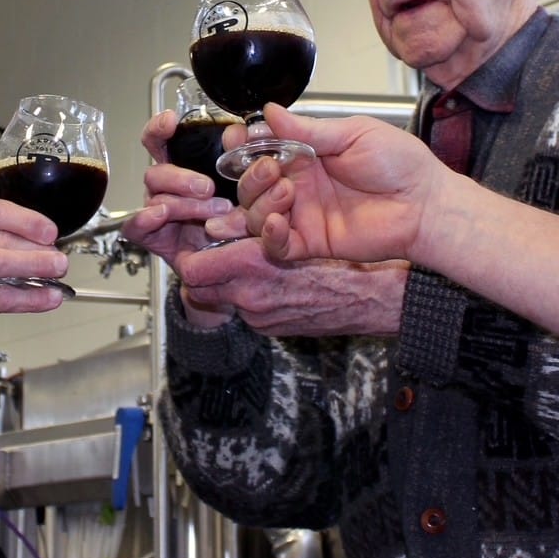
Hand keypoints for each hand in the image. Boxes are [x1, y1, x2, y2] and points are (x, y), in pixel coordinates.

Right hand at [121, 110, 236, 268]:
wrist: (251, 259)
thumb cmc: (250, 219)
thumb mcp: (255, 184)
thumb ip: (246, 158)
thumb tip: (239, 132)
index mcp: (186, 168)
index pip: (161, 142)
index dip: (160, 129)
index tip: (171, 121)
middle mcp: (169, 189)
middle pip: (156, 172)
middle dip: (180, 178)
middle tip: (208, 187)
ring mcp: (160, 213)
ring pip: (155, 199)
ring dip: (184, 204)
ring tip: (213, 210)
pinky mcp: (156, 238)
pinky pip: (136, 227)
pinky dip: (144, 219)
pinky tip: (160, 214)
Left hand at [176, 237, 407, 336]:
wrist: (369, 299)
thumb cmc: (337, 260)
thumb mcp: (292, 233)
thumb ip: (252, 231)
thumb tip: (216, 228)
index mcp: (252, 265)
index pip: (193, 269)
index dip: (190, 257)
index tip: (194, 244)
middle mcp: (250, 296)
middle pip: (198, 288)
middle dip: (199, 271)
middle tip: (208, 254)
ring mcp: (258, 317)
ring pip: (221, 299)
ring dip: (223, 283)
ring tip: (239, 265)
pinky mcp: (269, 329)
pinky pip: (243, 312)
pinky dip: (246, 296)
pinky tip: (264, 281)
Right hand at [239, 105, 450, 264]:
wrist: (425, 204)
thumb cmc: (400, 165)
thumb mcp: (354, 133)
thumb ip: (308, 129)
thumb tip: (270, 112)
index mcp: (306, 153)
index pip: (260, 148)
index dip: (243, 143)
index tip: (237, 137)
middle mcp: (299, 183)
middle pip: (250, 182)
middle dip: (250, 174)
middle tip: (270, 167)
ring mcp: (303, 214)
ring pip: (256, 213)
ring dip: (260, 201)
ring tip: (284, 191)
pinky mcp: (311, 242)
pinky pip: (277, 245)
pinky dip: (268, 235)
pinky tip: (276, 222)